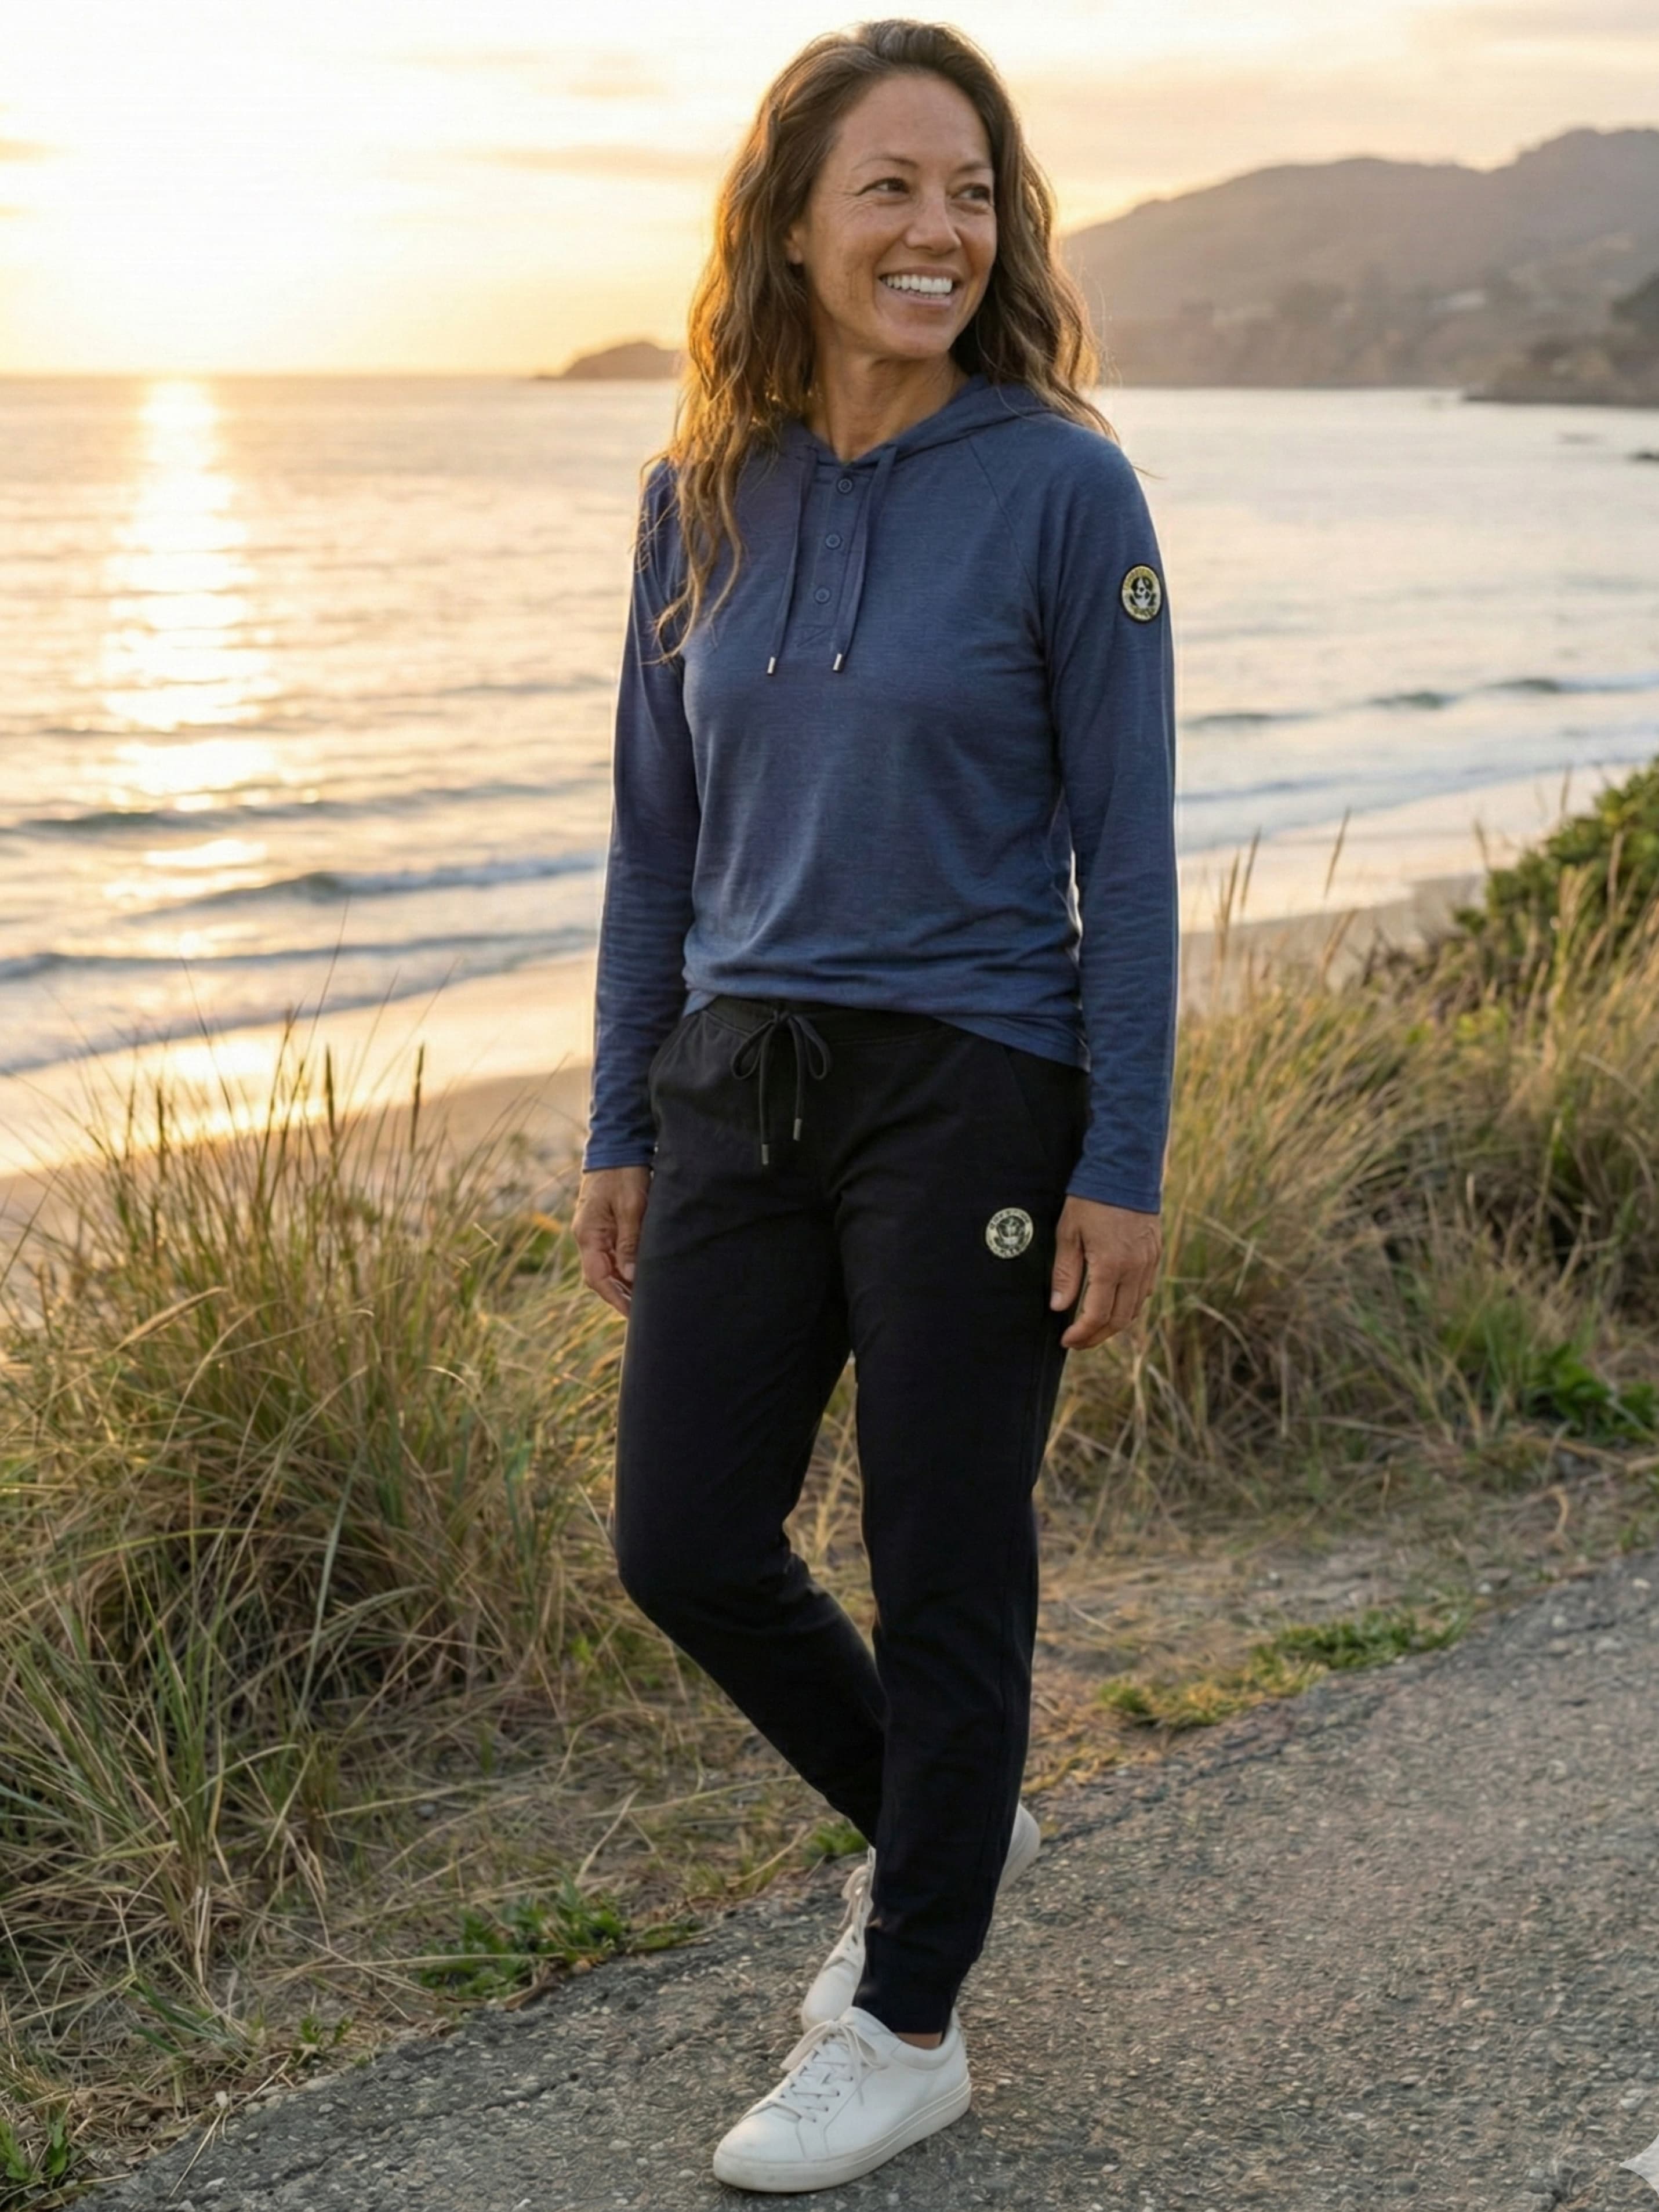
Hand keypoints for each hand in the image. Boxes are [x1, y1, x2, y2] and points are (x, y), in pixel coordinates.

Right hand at [573, 1165, 652, 1317]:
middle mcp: (587, 1236)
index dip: (615, 1299)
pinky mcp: (604, 1225)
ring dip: (623, 1283)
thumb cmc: (624, 1174)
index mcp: (588, 1234)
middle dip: (620, 1296)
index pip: (597, 1278)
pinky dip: (625, 1268)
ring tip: (645, 1299)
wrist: (617, 1145)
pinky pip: (612, 1254)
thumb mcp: (630, 1207)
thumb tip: (629, 1278)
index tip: (634, 1315)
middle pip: (601, 1277)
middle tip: (644, 1313)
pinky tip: (641, 1275)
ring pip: (607, 1267)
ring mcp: (594, 1231)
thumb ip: (629, 1242)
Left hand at [1049, 1195, 1161, 1349]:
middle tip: (1077, 1342)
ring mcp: (1149, 1263)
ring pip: (1135, 1309)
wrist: (1125, 1169)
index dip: (1081, 1334)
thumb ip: (1066, 1272)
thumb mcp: (1068, 1233)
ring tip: (1092, 1328)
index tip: (1066, 1340)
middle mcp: (1135, 1269)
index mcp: (1111, 1266)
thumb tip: (1060, 1307)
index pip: (1097, 1315)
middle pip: (1119, 1320)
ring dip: (1113, 1324)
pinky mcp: (1155, 1255)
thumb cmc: (1091, 1198)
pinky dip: (1128, 1306)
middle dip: (1097, 1336)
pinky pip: (1144, 1292)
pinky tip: (1112, 1305)